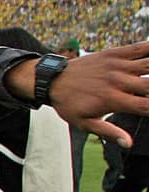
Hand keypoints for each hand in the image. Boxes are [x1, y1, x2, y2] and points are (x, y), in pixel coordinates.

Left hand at [9, 42, 148, 145]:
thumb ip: (108, 132)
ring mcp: (118, 66)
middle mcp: (119, 82)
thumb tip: (128, 143)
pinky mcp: (115, 53)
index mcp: (115, 101)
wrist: (51, 79)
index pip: (147, 106)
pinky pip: (140, 48)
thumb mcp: (84, 123)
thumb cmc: (69, 104)